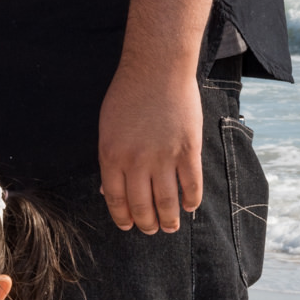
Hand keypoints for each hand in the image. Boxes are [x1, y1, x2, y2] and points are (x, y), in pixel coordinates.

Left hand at [98, 61, 203, 233]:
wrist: (156, 70)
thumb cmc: (128, 96)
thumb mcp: (107, 128)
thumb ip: (110, 160)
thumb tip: (108, 191)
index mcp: (111, 157)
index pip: (116, 200)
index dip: (123, 218)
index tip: (129, 226)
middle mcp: (136, 162)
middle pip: (142, 206)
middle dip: (147, 224)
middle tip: (152, 230)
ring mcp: (164, 157)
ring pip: (167, 201)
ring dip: (170, 219)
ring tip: (171, 227)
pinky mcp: (188, 149)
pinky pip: (192, 184)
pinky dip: (192, 200)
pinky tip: (190, 207)